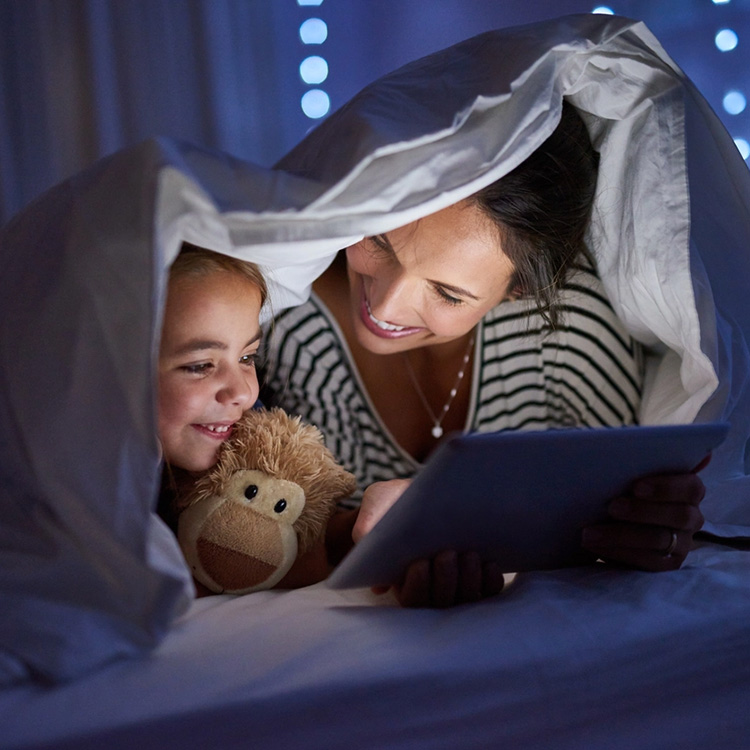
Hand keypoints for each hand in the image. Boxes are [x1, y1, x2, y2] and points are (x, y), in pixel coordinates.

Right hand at [354, 480, 503, 606]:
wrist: (427, 492)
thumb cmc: (397, 500)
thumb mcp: (377, 503)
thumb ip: (367, 522)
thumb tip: (367, 546)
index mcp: (400, 576)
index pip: (410, 598)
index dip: (416, 586)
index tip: (419, 564)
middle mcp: (430, 586)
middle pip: (439, 602)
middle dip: (444, 582)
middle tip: (446, 555)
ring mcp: (456, 583)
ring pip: (464, 599)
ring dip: (468, 582)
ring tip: (468, 555)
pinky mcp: (478, 576)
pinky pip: (488, 590)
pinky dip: (488, 582)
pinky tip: (488, 562)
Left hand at [581, 456, 708, 570]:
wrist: (604, 518)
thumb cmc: (619, 485)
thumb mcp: (622, 470)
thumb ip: (631, 456)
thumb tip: (629, 443)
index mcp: (687, 488)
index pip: (690, 487)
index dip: (665, 486)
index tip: (635, 486)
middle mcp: (691, 516)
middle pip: (679, 515)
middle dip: (642, 511)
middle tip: (611, 507)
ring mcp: (682, 543)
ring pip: (659, 541)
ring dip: (621, 535)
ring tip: (589, 533)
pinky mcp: (666, 564)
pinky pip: (647, 563)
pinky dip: (619, 553)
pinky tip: (596, 546)